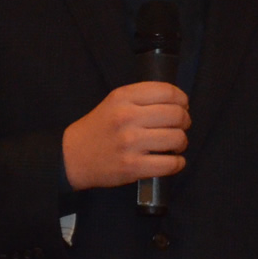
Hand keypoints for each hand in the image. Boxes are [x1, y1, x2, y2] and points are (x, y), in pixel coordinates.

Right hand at [61, 82, 190, 189]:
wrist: (72, 157)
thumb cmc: (99, 127)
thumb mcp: (114, 102)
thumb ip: (142, 98)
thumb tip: (178, 102)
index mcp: (123, 97)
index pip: (167, 91)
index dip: (182, 98)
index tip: (183, 105)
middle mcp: (127, 117)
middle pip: (176, 115)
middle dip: (185, 120)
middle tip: (181, 126)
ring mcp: (130, 143)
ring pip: (177, 138)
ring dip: (182, 142)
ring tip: (175, 144)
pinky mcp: (133, 167)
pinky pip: (170, 164)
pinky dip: (178, 163)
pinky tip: (173, 161)